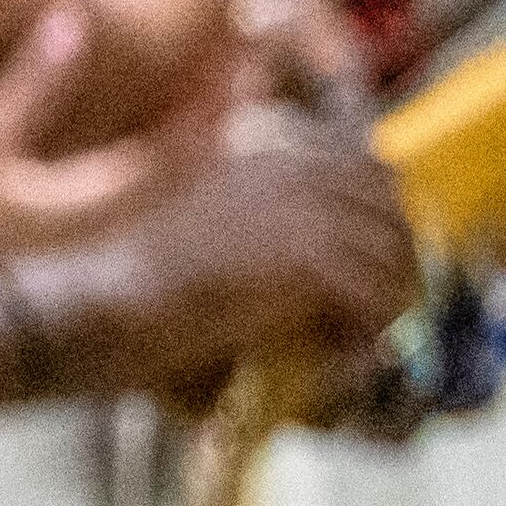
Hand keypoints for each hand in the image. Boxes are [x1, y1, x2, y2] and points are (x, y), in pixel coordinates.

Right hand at [0, 1, 232, 264]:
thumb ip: (32, 85)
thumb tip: (72, 19)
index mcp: (106, 196)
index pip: (185, 136)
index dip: (217, 86)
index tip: (237, 38)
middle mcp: (131, 218)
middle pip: (205, 154)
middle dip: (231, 97)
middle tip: (252, 44)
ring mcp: (127, 230)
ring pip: (195, 172)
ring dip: (217, 120)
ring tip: (234, 72)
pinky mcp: (114, 233)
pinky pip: (173, 183)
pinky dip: (192, 144)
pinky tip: (189, 118)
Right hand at [43, 121, 417, 418]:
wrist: (109, 304)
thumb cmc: (141, 281)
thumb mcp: (211, 223)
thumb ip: (267, 217)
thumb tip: (337, 244)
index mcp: (268, 156)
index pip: (371, 170)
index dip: (385, 218)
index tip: (379, 263)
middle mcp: (293, 171)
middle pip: (394, 211)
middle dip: (396, 264)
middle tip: (375, 312)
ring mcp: (304, 211)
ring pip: (393, 257)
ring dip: (384, 302)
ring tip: (353, 337)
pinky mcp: (310, 260)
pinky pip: (375, 296)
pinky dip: (365, 330)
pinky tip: (335, 349)